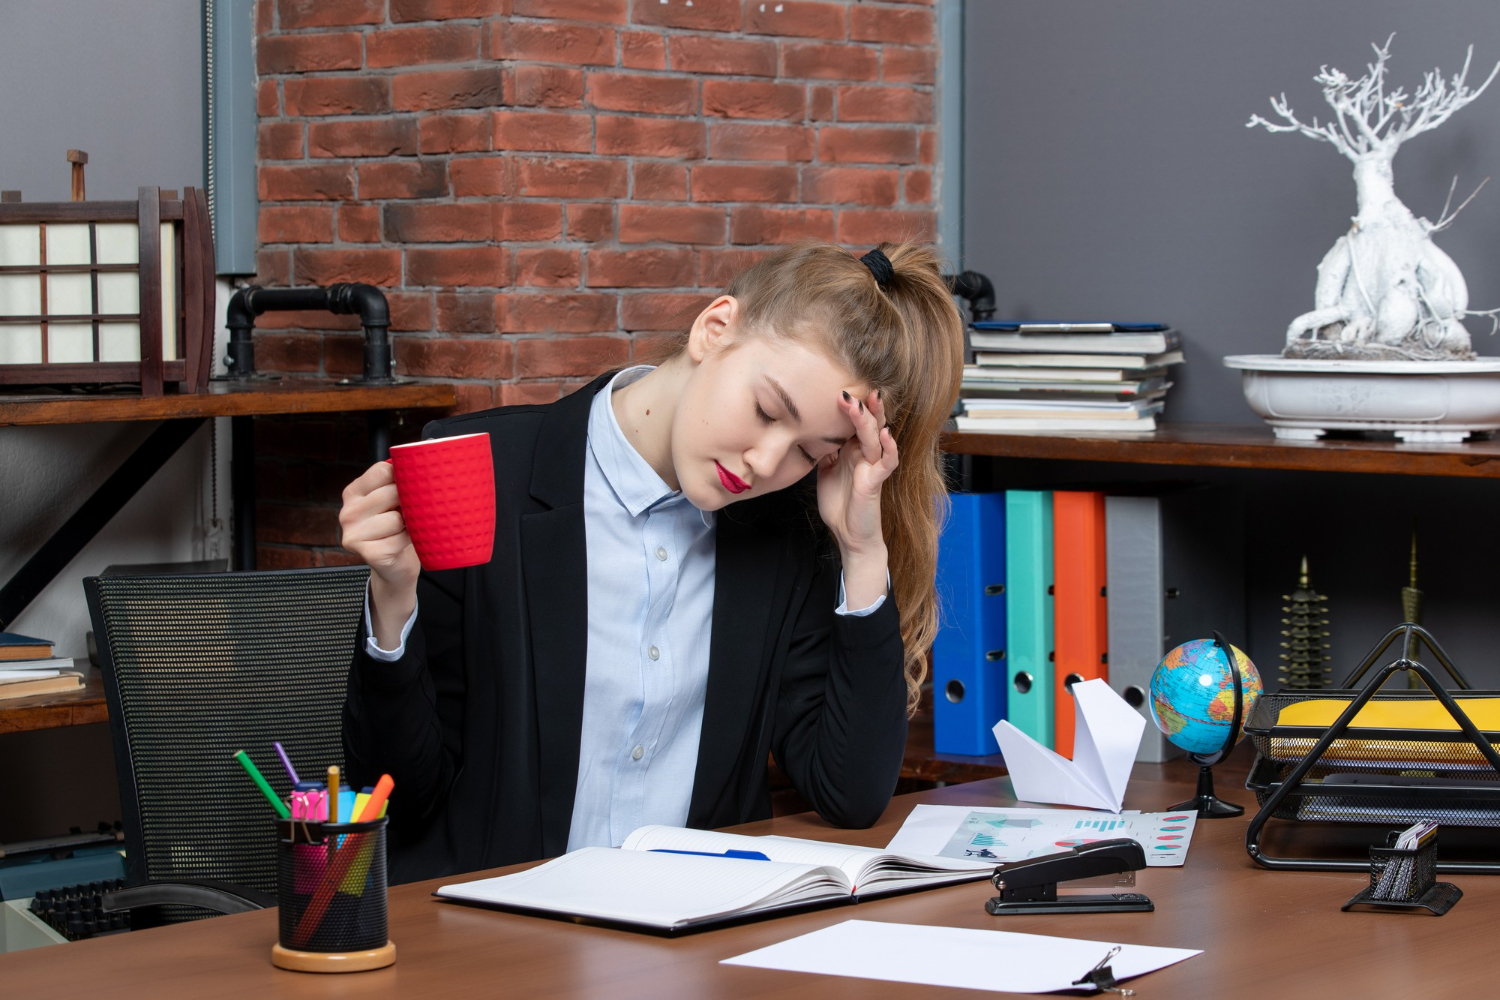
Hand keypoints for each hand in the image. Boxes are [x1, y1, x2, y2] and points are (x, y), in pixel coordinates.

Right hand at [340, 461, 419, 641]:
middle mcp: (348, 511)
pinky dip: (407, 541)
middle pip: (392, 492)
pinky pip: (399, 539)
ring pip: (396, 518)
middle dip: (408, 503)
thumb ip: (398, 483)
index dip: (403, 478)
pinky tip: (401, 544)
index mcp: (353, 492)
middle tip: (407, 514)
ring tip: (402, 530)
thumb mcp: (393, 501)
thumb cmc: (399, 528)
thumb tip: (425, 465)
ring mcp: (353, 533)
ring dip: (408, 525)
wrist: (396, 566)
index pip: (383, 470)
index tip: (410, 488)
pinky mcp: (366, 553)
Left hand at [817, 388, 896, 603]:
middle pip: (868, 423)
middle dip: (862, 405)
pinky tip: (886, 435)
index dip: (848, 407)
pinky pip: (887, 462)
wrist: (849, 535)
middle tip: (851, 389)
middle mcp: (865, 454)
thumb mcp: (824, 471)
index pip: (854, 422)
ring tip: (862, 403)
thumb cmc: (839, 504)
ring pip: (875, 437)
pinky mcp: (876, 482)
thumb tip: (810, 431)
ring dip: (870, 420)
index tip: (835, 389)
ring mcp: (872, 466)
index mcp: (853, 450)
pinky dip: (889, 448)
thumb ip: (824, 451)